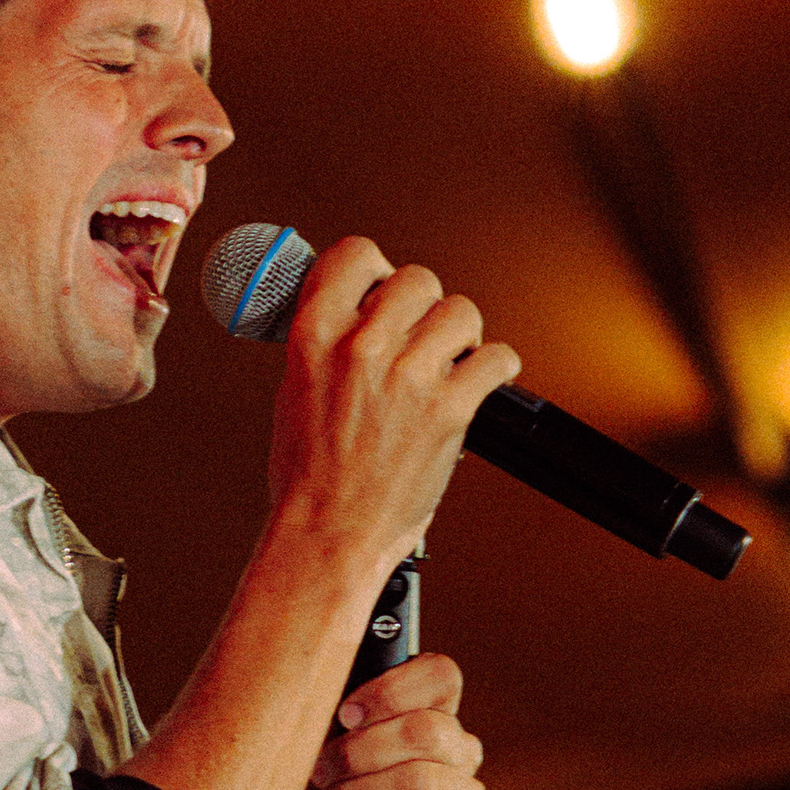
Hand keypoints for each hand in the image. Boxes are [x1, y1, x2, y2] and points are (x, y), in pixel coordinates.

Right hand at [267, 238, 519, 578]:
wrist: (328, 534)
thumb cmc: (306, 476)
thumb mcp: (293, 389)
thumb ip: (324, 342)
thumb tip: (351, 310)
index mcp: (314, 336)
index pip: (356, 255)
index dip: (375, 270)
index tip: (380, 288)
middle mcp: (361, 348)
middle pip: (418, 278)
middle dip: (423, 308)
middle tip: (420, 338)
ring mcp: (408, 377)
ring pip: (460, 311)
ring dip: (461, 336)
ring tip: (449, 363)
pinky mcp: (449, 410)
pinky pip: (496, 358)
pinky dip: (495, 369)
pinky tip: (477, 384)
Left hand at [269, 652, 487, 789]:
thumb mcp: (314, 748)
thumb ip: (332, 711)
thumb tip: (325, 682)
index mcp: (427, 712)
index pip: (439, 676)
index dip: (393, 689)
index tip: (344, 714)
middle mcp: (457, 750)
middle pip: (427, 730)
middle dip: (359, 753)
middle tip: (316, 774)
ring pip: (421, 781)